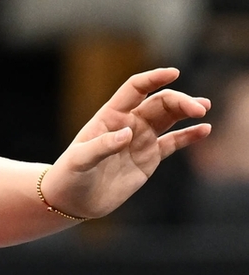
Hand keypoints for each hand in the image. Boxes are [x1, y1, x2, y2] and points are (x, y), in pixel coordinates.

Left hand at [41, 68, 210, 218]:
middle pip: (159, 103)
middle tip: (199, 108)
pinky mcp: (149, 158)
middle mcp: (128, 124)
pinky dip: (189, 136)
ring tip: (203, 110)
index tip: (174, 73)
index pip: (135, 89)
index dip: (153, 79)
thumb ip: (101, 146)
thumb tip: (127, 134)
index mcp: (109, 116)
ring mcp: (140, 140)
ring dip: (187, 111)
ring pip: (169, 118)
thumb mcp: (80, 160)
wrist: (72, 201)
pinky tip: (204, 130)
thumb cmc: (69, 177)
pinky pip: (174, 142)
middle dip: (180, 101)